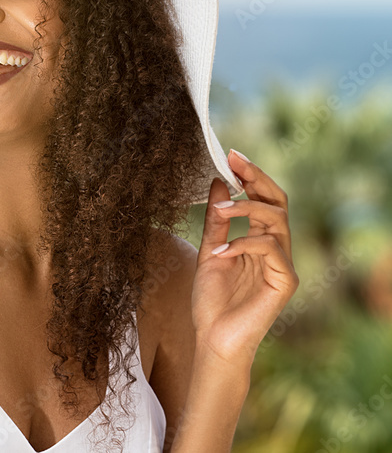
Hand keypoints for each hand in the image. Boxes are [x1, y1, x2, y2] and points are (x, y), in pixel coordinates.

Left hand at [191, 149, 298, 366]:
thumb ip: (216, 220)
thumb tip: (219, 181)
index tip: (231, 155)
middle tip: (235, 160)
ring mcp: (283, 265)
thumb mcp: (208, 251)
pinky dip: (243, 244)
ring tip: (219, 209)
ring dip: (246, 208)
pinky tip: (221, 252)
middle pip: (278, 202)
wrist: (213, 339)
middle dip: (257, 178)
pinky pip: (271, 250)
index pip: (264, 199)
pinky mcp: (285, 281)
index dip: (251, 175)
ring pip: (277, 221)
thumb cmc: (211, 301)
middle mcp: (276, 249)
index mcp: (259, 240)